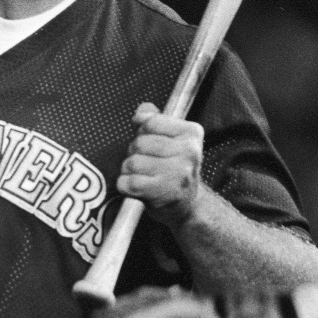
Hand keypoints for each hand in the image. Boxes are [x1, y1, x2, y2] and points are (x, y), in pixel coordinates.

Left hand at [116, 102, 203, 228]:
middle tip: (147, 164)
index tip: (152, 144)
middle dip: (135, 152)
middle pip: (139, 143)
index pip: (151, 122)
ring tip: (143, 176)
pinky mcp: (163, 193)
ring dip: (129, 170)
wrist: (187, 205)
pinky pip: (128, 182)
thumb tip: (141, 112)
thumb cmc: (174, 168)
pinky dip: (125, 185)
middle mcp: (189, 153)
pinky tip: (138, 188)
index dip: (143, 132)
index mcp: (192, 133)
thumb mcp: (171, 139)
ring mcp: (178, 174)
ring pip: (132, 162)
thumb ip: (154, 119)